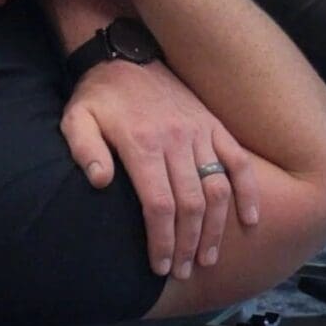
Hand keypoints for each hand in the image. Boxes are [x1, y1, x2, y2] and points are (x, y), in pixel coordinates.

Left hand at [62, 60, 259, 280]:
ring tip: (209, 257)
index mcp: (142, 145)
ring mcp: (198, 132)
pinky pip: (237, 161)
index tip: (161, 266)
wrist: (126, 54)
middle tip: (185, 270)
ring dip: (216, 228)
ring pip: (215, 189)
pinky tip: (249, 219)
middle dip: (188, 244)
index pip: (158, 204)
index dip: (162, 240)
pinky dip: (248, 191)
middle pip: (190, 204)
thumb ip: (84, 150)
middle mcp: (175, 140)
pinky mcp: (213, 125)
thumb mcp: (76, 119)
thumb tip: (99, 182)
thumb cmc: (99, 96)